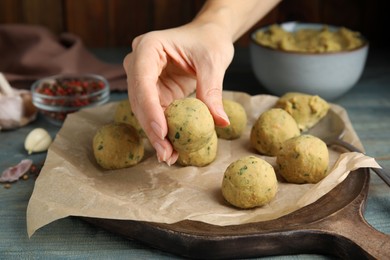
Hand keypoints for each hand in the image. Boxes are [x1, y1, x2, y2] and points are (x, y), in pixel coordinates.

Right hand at [123, 23, 232, 164]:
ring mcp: (145, 79)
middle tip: (165, 153)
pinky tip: (172, 147)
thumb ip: (212, 91)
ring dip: (156, 134)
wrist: (208, 36)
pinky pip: (156, 113)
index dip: (150, 108)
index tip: (161, 132)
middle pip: (140, 100)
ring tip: (169, 156)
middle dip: (152, 128)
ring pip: (145, 111)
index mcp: (149, 47)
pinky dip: (163, 130)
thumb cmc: (209, 41)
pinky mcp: (155, 92)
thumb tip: (221, 122)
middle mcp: (140, 63)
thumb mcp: (213, 62)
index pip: (143, 81)